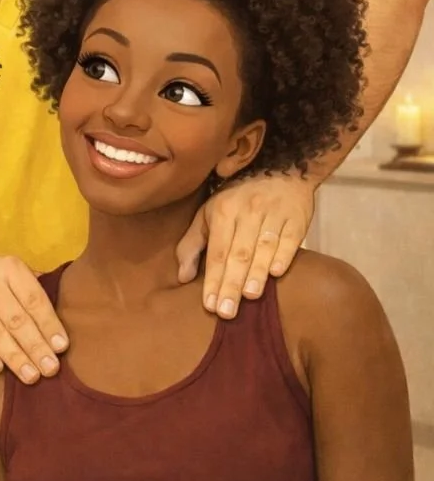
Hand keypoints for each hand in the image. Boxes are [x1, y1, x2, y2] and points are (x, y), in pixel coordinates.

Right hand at [0, 255, 68, 382]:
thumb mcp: (11, 274)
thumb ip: (34, 291)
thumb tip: (71, 312)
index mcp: (9, 268)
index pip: (34, 299)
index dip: (49, 324)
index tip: (62, 347)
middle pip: (16, 319)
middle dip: (36, 346)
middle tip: (51, 369)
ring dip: (15, 357)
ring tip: (32, 376)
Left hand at [175, 171, 316, 317]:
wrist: (282, 168)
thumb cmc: (238, 198)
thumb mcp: (209, 213)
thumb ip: (193, 244)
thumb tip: (183, 277)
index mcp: (223, 211)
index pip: (217, 252)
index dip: (213, 279)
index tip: (210, 305)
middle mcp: (248, 212)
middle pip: (238, 253)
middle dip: (231, 283)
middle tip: (227, 312)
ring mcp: (274, 213)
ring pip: (264, 247)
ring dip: (257, 272)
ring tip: (249, 296)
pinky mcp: (297, 217)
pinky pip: (290, 238)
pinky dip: (284, 255)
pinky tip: (277, 274)